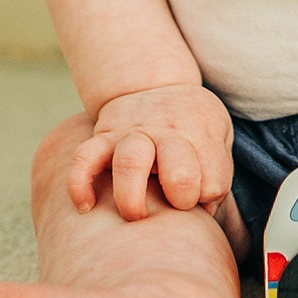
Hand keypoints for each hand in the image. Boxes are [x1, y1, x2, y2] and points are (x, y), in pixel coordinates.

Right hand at [68, 84, 233, 221]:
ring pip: (130, 163)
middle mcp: (167, 133)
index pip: (213, 182)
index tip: (202, 197)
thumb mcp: (217, 134)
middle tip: (178, 207)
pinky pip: (83, 159)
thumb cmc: (192, 122)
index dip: (208, 199)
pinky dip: (79, 183)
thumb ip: (216, 173)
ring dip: (132, 197)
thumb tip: (204, 214)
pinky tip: (85, 206)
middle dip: (181, 196)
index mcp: (201, 134)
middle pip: (178, 169)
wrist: (153, 81)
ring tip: (135, 216)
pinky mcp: (103, 137)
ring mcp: (132, 134)